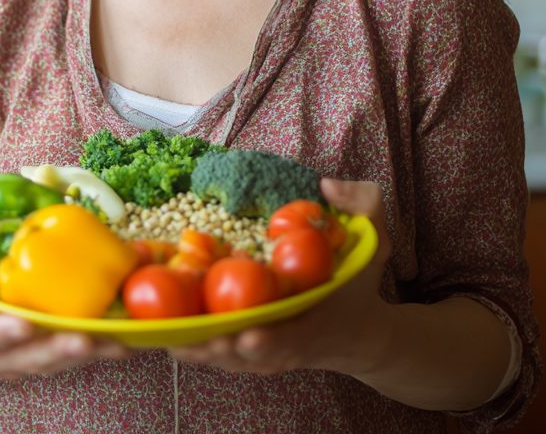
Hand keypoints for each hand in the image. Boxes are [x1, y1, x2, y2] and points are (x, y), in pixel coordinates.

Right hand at [0, 236, 130, 392]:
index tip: (23, 323)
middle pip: (22, 359)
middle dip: (55, 350)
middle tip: (83, 338)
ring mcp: (18, 357)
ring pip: (52, 361)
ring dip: (86, 353)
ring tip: (115, 341)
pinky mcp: (43, 351)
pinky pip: (70, 353)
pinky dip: (98, 346)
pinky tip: (125, 337)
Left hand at [170, 179, 392, 375]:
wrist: (361, 336)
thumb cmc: (363, 284)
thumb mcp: (377, 239)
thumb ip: (364, 205)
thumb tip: (326, 185)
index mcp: (319, 321)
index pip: (295, 336)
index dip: (271, 338)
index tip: (248, 332)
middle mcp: (292, 347)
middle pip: (251, 356)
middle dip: (222, 348)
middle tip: (196, 334)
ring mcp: (270, 356)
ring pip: (231, 361)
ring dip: (202, 352)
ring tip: (170, 339)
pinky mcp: (254, 357)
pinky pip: (223, 357)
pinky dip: (198, 350)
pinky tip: (169, 337)